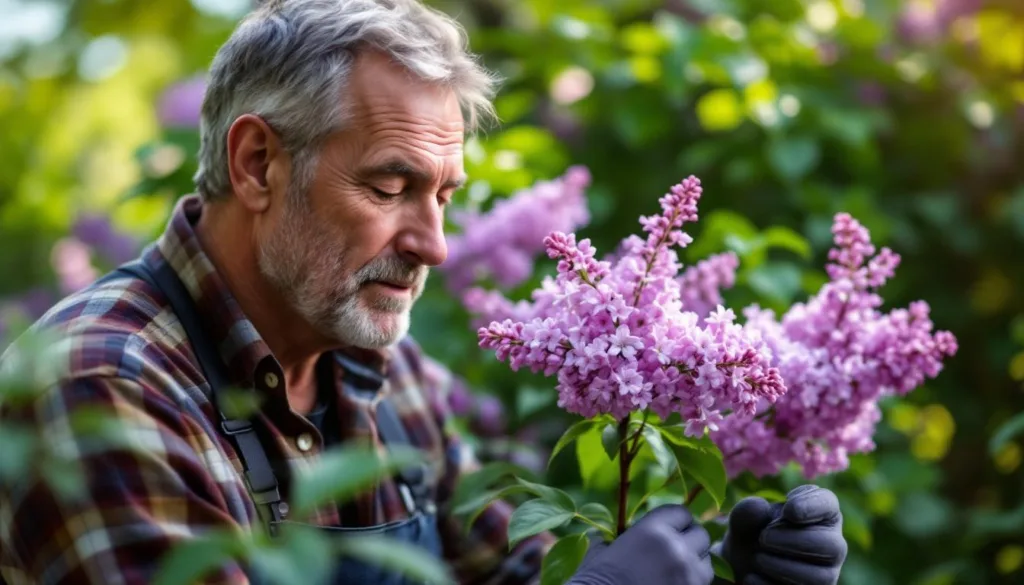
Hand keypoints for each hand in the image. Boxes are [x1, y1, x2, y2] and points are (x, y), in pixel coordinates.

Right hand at [570, 504, 713, 584]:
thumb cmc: (594, 581)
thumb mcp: (602, 550)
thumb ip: (620, 537)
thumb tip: (623, 534)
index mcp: (652, 530)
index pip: (681, 512)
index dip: (676, 521)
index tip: (670, 528)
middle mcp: (676, 548)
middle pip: (701, 534)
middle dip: (690, 540)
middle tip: (676, 549)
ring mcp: (688, 575)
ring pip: (707, 561)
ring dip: (696, 562)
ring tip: (677, 569)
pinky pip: (703, 583)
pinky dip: (693, 581)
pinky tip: (675, 583)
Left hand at [714, 485, 847, 584]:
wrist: (742, 566)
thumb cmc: (752, 534)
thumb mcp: (744, 520)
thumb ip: (748, 510)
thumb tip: (759, 507)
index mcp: (819, 514)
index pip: (828, 503)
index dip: (813, 505)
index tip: (789, 509)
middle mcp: (830, 544)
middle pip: (832, 545)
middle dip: (795, 541)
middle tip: (764, 538)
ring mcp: (825, 574)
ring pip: (821, 577)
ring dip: (783, 567)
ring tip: (757, 558)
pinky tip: (752, 577)